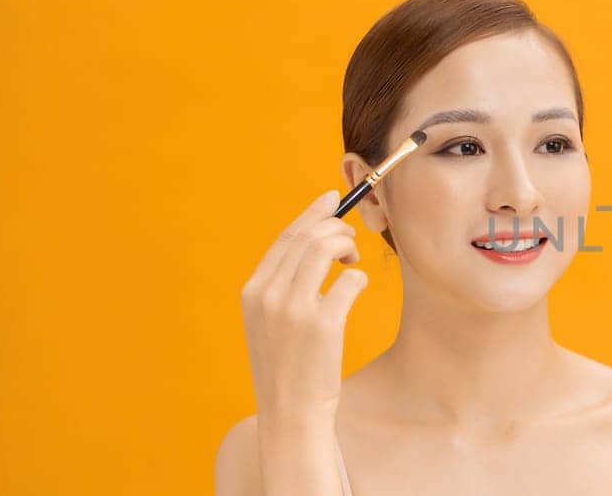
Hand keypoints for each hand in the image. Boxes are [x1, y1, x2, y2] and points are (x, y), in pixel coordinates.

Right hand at [239, 190, 366, 418]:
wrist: (290, 412)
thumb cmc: (288, 366)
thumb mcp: (270, 323)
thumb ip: (282, 286)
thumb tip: (314, 245)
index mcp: (252, 291)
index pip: (285, 238)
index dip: (311, 214)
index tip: (331, 199)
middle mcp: (268, 295)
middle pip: (307, 237)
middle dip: (336, 228)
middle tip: (351, 240)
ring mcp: (294, 308)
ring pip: (326, 248)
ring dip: (347, 247)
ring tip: (353, 261)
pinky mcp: (322, 324)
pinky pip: (350, 280)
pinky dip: (358, 278)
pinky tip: (355, 288)